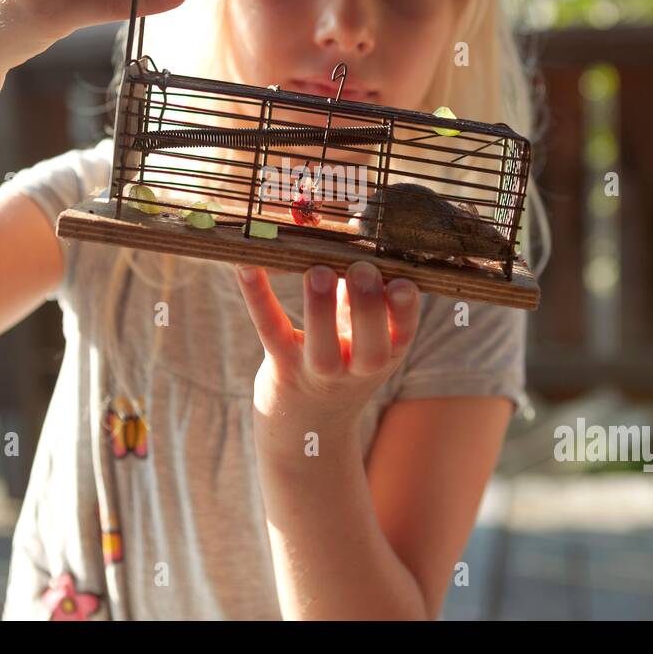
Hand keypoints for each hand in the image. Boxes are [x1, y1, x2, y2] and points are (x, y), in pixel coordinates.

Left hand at [233, 261, 421, 438]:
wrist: (307, 424)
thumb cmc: (342, 356)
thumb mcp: (363, 332)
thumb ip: (360, 289)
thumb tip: (351, 229)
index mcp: (387, 352)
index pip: (404, 332)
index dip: (406, 309)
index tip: (402, 281)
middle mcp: (357, 368)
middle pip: (371, 346)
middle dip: (368, 306)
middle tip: (362, 271)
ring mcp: (319, 372)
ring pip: (322, 347)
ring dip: (320, 308)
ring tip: (317, 272)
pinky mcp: (282, 366)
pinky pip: (270, 329)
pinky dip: (258, 296)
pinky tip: (247, 266)